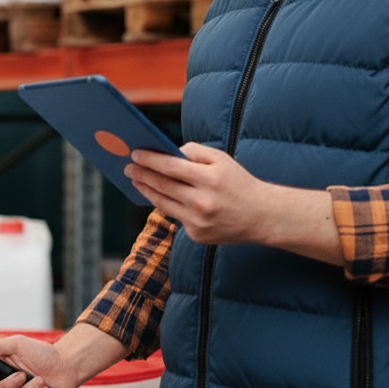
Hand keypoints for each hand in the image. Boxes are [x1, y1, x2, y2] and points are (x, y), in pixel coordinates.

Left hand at [124, 144, 341, 267]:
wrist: (261, 216)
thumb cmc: (239, 183)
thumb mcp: (222, 159)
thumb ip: (195, 152)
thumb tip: (169, 152)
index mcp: (209, 179)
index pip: (171, 167)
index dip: (150, 160)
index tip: (135, 154)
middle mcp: (202, 202)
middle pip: (163, 186)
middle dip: (142, 175)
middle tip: (128, 167)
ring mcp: (198, 222)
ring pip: (163, 204)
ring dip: (146, 191)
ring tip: (135, 180)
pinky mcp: (197, 235)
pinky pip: (176, 217)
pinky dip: (167, 205)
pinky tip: (156, 196)